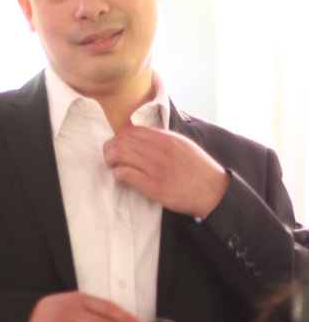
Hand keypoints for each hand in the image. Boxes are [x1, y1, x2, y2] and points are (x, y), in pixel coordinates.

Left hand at [103, 126, 229, 218]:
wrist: (212, 191)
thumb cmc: (199, 170)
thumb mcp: (184, 145)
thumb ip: (164, 140)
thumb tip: (145, 138)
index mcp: (166, 138)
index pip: (133, 130)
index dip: (120, 136)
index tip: (117, 144)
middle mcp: (158, 150)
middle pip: (122, 140)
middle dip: (110, 147)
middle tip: (109, 156)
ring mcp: (154, 167)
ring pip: (120, 154)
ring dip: (110, 159)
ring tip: (112, 165)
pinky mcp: (152, 185)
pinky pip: (126, 174)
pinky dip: (118, 173)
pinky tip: (120, 176)